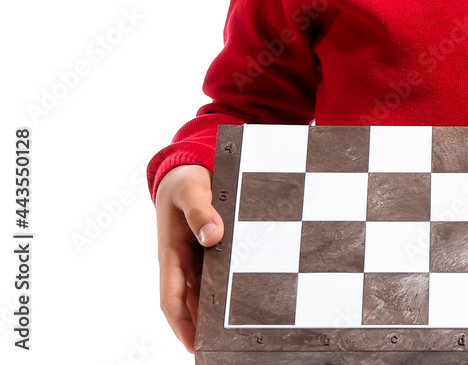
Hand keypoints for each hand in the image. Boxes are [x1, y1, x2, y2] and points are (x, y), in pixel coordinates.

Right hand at [155, 165, 223, 351]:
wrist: (187, 169)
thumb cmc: (184, 182)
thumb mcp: (190, 191)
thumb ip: (200, 211)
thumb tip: (213, 236)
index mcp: (171, 253)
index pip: (171, 298)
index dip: (181, 324)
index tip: (193, 346)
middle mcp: (184, 261)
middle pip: (192, 302)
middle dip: (204, 326)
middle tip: (224, 346)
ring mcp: (198, 257)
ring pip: (208, 290)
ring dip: (219, 309)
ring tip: (241, 329)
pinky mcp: (213, 249)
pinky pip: (221, 272)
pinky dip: (230, 285)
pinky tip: (250, 294)